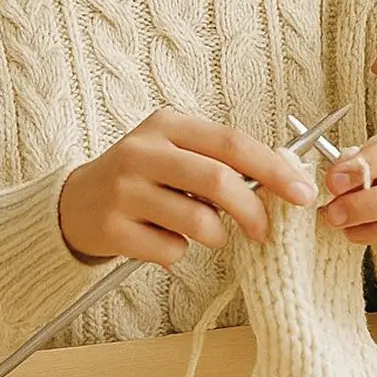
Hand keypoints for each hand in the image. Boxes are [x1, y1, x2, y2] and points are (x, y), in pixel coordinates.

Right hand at [58, 109, 318, 265]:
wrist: (75, 203)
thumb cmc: (142, 176)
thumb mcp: (175, 150)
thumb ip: (219, 159)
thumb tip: (280, 180)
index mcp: (168, 124)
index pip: (232, 142)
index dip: (273, 167)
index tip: (302, 191)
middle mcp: (144, 151)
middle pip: (218, 180)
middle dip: (254, 210)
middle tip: (266, 231)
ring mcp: (125, 190)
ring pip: (197, 221)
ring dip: (215, 236)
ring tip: (205, 232)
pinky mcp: (112, 229)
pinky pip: (169, 250)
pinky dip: (178, 252)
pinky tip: (161, 238)